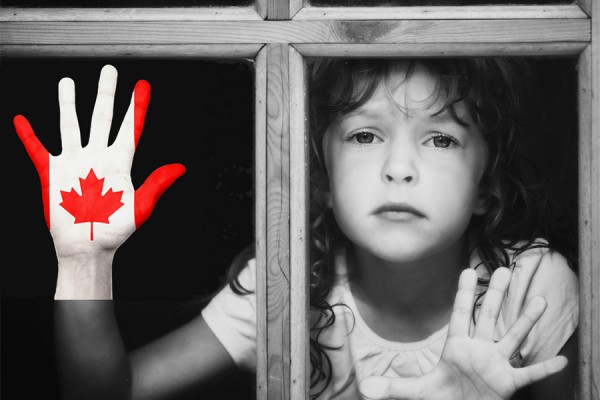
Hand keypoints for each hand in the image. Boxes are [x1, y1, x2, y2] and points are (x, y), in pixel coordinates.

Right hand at [14, 65, 184, 296]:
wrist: (87, 248)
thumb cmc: (114, 232)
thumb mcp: (141, 207)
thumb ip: (157, 184)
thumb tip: (180, 167)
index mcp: (120, 163)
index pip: (130, 128)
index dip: (137, 107)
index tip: (142, 86)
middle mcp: (97, 157)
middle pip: (101, 118)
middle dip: (105, 94)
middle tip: (109, 71)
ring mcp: (74, 163)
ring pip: (71, 126)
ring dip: (68, 104)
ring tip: (67, 82)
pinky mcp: (52, 174)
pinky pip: (38, 150)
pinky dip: (28, 136)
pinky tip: (21, 120)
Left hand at [358, 267, 567, 399]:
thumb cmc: (442, 398)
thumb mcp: (417, 393)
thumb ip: (392, 388)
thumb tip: (364, 388)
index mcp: (457, 347)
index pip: (460, 315)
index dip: (464, 293)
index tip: (468, 269)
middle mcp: (479, 350)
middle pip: (489, 317)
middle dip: (497, 294)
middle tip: (505, 269)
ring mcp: (495, 365)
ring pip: (513, 337)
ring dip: (526, 321)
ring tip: (539, 301)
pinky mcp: (508, 384)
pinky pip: (530, 374)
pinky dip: (544, 368)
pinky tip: (562, 359)